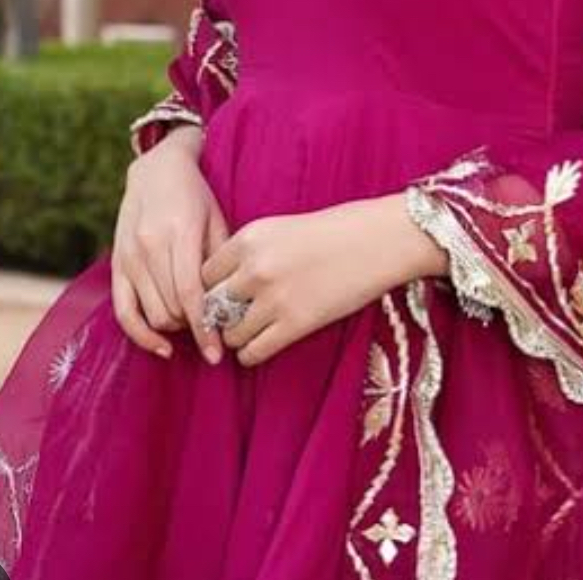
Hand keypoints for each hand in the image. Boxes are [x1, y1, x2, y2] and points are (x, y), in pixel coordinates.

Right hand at [111, 126, 229, 364]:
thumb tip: (225, 305)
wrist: (156, 169)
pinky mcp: (117, 264)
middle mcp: (149, 246)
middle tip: (213, 328)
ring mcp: (129, 256)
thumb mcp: (216, 218)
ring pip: (152, 314)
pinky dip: (141, 335)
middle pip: (171, 309)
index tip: (217, 352)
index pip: (190, 294)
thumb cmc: (195, 195)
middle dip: (194, 327)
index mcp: (179, 232)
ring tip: (193, 323)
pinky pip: (123, 311)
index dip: (204, 328)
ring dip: (174, 328)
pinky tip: (161, 346)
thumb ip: (219, 260)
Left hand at [201, 194, 446, 367]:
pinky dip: (252, 353)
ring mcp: (273, 298)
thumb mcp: (281, 229)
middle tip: (234, 319)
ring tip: (254, 330)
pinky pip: (251, 353)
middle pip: (212, 306)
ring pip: (229, 334)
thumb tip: (225, 287)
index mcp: (249, 238)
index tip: (224, 296)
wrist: (379, 240)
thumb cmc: (334, 230)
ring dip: (237, 336)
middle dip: (220, 316)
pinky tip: (264, 343)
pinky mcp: (295, 324)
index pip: (204, 274)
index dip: (211, 289)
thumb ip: (249, 253)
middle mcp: (254, 268)